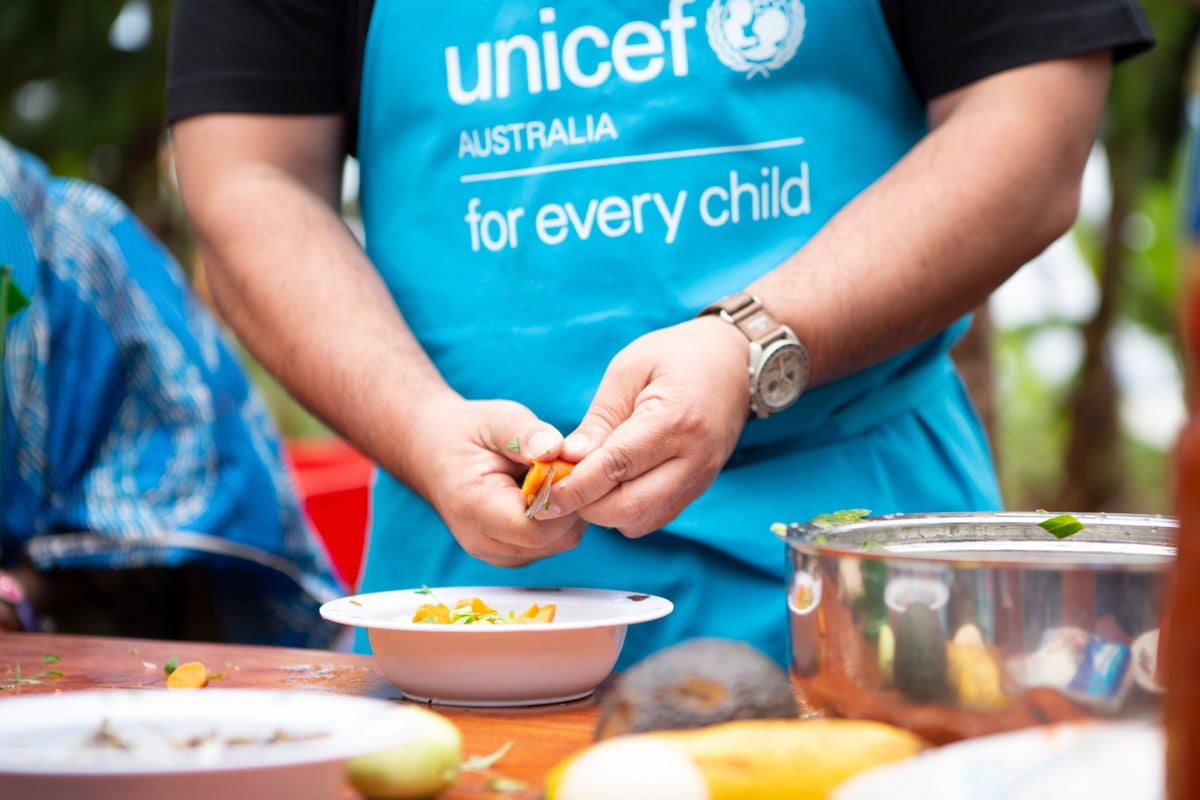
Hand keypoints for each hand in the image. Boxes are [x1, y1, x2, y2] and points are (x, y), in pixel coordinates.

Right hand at [405, 397, 589, 567]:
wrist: (434, 453)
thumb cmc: (465, 434)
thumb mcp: (495, 420)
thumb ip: (526, 434)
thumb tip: (556, 448)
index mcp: (475, 509)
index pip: (536, 528)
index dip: (564, 498)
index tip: (568, 465)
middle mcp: (484, 542)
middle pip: (553, 539)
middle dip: (572, 503)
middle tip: (567, 465)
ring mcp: (497, 553)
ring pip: (558, 543)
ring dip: (568, 511)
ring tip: (553, 475)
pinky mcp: (510, 554)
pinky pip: (551, 543)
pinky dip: (559, 519)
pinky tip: (546, 491)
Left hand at [546, 316, 749, 536]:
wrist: (735, 362)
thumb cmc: (677, 356)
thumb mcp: (629, 370)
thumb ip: (600, 419)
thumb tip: (568, 459)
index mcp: (675, 420)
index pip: (615, 468)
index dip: (575, 486)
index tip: (542, 492)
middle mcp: (694, 458)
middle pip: (629, 507)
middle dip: (586, 506)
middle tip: (558, 488)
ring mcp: (701, 478)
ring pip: (641, 521)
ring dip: (605, 513)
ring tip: (584, 484)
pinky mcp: (699, 488)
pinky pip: (655, 517)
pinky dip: (626, 512)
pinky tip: (610, 487)